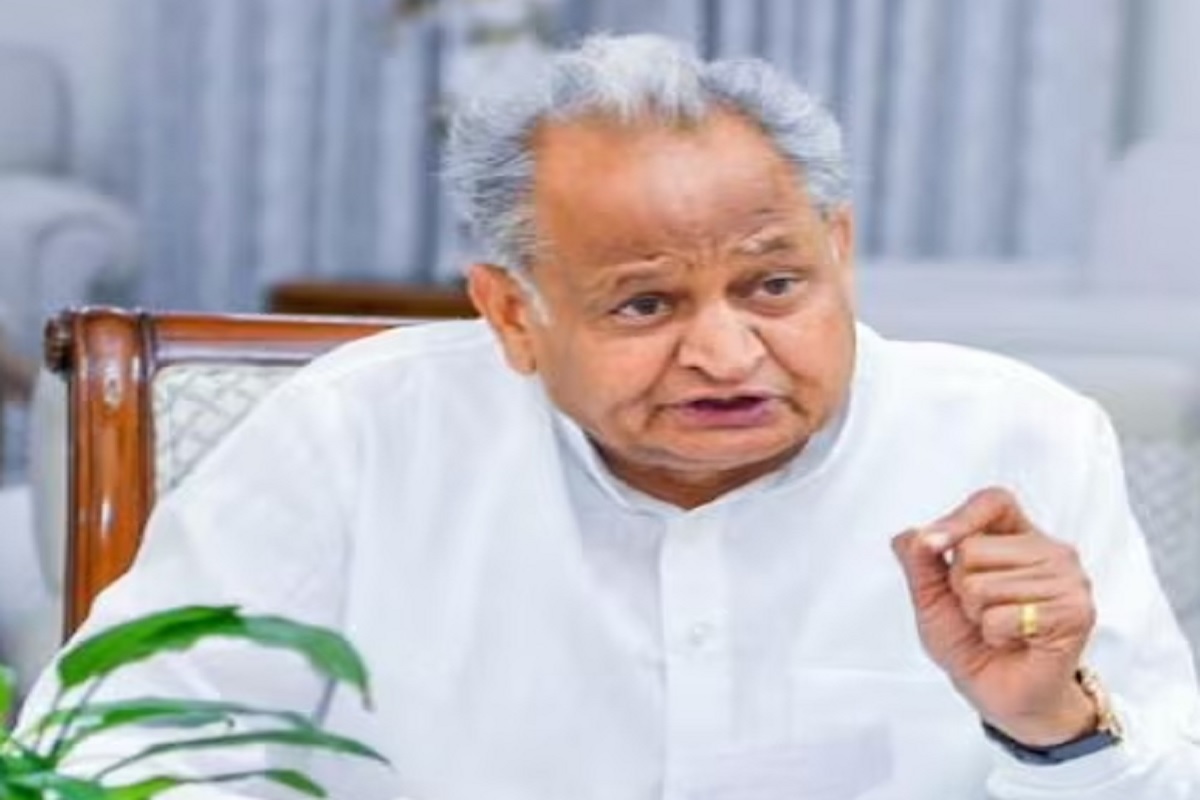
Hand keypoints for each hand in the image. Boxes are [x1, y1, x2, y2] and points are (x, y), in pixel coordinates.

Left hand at [892, 487, 1097, 745]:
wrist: (1002, 695)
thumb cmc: (971, 642)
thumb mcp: (932, 599)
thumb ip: (919, 562)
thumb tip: (910, 534)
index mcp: (1018, 536)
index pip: (993, 501)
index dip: (958, 519)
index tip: (931, 546)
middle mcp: (1050, 550)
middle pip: (972, 548)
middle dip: (959, 587)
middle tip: (982, 611)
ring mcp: (1068, 579)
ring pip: (983, 585)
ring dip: (978, 615)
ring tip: (1000, 628)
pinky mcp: (1076, 612)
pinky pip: (1004, 616)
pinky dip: (996, 634)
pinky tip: (1016, 641)